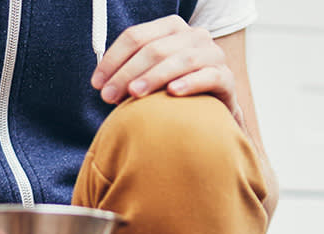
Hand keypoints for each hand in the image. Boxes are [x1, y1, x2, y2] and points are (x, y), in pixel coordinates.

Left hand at [92, 15, 242, 124]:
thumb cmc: (175, 94)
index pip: (136, 37)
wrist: (212, 114)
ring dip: (154, 76)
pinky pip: (208, 76)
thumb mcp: (150, 77)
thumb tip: (99, 83)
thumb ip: (130, 73)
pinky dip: (189, 83)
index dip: (113, 59)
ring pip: (181, 60)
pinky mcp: (226, 78)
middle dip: (127, 72)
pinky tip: (172, 93)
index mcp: (171, 29)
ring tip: (134, 94)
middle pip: (155, 48)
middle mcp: (194, 36)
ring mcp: (213, 55)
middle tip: (109, 96)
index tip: (97, 83)